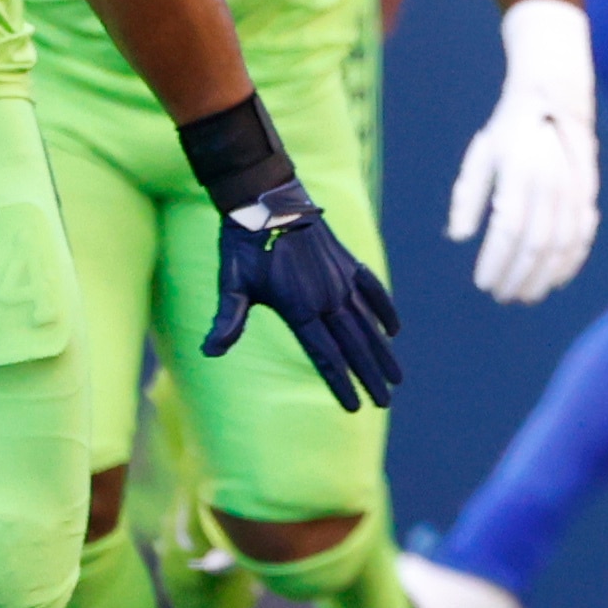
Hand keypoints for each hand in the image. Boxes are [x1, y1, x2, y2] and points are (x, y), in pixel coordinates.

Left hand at [207, 179, 403, 409]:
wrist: (267, 200)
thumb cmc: (246, 245)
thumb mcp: (232, 284)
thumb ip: (227, 321)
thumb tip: (209, 353)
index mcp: (300, 308)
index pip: (326, 356)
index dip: (340, 383)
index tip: (355, 407)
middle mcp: (327, 297)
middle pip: (354, 346)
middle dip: (370, 377)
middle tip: (385, 402)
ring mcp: (340, 280)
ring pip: (368, 324)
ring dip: (383, 352)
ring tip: (398, 377)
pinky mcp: (346, 263)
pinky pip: (372, 290)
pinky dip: (384, 310)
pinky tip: (393, 330)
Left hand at [448, 0, 600, 304]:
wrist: (555, 100)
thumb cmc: (509, 131)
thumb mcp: (481, 155)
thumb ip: (468, 196)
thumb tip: (458, 237)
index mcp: (520, 172)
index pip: (508, 229)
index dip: (496, 260)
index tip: (483, 282)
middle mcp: (551, 182)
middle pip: (537, 244)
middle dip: (518, 276)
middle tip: (502, 295)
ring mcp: (574, 190)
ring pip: (562, 245)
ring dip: (544, 276)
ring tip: (526, 294)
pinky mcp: (588, 194)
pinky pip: (584, 235)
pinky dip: (571, 262)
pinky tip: (556, 279)